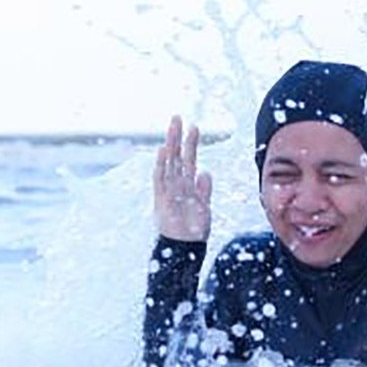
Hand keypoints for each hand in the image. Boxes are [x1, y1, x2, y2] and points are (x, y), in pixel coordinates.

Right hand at [153, 115, 212, 241]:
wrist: (185, 249)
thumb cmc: (192, 231)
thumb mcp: (203, 207)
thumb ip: (204, 190)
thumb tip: (205, 172)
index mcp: (186, 186)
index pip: (188, 160)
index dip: (191, 144)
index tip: (194, 127)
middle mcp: (176, 185)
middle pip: (177, 156)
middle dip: (178, 137)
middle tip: (178, 117)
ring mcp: (168, 190)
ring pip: (169, 162)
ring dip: (171, 144)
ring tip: (173, 126)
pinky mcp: (162, 199)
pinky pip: (161, 178)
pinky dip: (162, 164)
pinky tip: (163, 150)